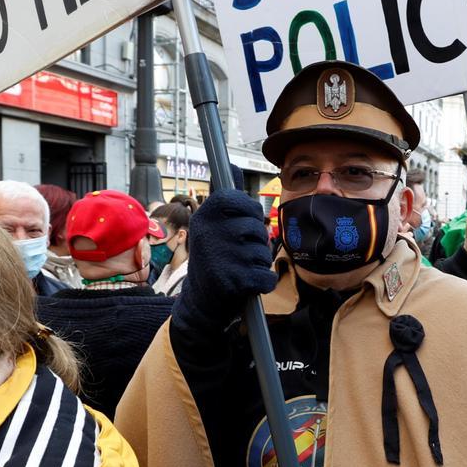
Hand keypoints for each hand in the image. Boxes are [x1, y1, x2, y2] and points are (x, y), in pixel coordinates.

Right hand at [172, 190, 276, 333]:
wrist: (200, 302)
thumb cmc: (215, 258)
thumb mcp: (213, 226)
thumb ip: (226, 199)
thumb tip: (231, 164)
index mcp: (204, 215)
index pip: (241, 201)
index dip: (250, 213)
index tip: (244, 223)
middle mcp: (208, 233)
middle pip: (257, 228)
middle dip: (256, 243)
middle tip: (239, 253)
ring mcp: (219, 257)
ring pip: (263, 253)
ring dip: (258, 264)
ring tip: (239, 269)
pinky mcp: (231, 281)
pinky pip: (266, 277)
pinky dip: (263, 283)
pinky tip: (248, 285)